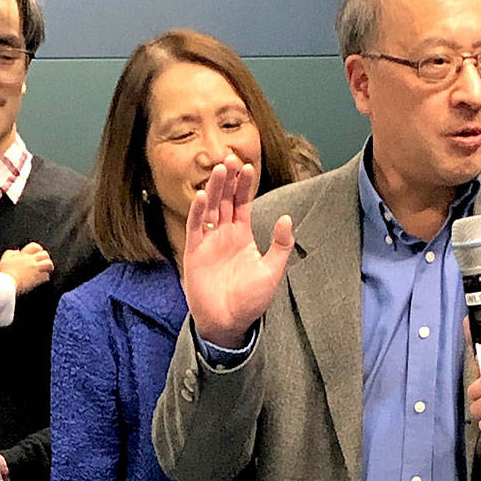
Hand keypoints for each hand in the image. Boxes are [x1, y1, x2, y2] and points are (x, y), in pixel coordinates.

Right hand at [0, 242, 53, 293]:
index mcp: (23, 255)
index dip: (38, 249)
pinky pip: (46, 276)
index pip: (35, 246)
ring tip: (47, 270)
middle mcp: (31, 260)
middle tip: (44, 262)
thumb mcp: (5, 259)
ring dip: (49, 267)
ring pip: (49, 264)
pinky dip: (45, 277)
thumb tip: (17, 251)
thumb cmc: (5, 273)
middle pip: (44, 254)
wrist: (8, 284)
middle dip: (46, 258)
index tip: (38, 253)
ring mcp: (35, 269)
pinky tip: (42, 279)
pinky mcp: (38, 278)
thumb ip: (11, 253)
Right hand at [183, 154, 294, 347]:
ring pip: (210, 208)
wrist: (228, 322)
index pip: (243, 203)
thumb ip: (280, 245)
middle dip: (228, 179)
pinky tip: (203, 196)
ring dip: (214, 189)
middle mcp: (224, 234)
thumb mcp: (272, 271)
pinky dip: (198, 211)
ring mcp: (208, 242)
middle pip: (226, 200)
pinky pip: (195, 227)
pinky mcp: (194, 252)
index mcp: (242, 235)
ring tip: (220, 170)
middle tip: (231, 158)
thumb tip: (286, 219)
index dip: (245, 185)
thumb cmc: (250, 300)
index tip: (248, 167)